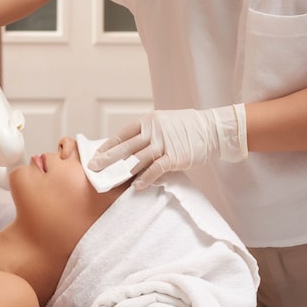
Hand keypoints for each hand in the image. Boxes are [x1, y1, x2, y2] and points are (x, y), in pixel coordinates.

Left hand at [89, 104, 247, 188]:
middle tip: (93, 168)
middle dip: (108, 158)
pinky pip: (155, 169)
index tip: (97, 154)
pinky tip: (136, 186)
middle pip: (126, 147)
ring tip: (110, 180)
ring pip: (138, 159)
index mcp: (149, 121)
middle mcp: (154, 130)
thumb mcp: (166, 123)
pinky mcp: (175, 156)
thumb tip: (133, 146)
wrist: (213, 129)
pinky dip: (145, 178)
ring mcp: (164, 143)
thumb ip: (150, 133)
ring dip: (123, 171)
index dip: (108, 145)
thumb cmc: (189, 128)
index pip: (123, 134)